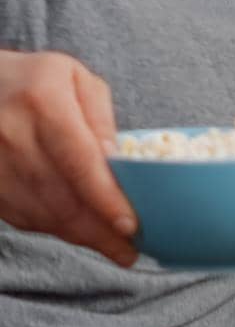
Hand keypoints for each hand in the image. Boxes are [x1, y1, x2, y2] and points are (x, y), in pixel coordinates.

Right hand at [0, 49, 138, 265]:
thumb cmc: (33, 80)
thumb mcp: (74, 78)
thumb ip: (100, 116)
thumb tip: (116, 160)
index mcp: (43, 100)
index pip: (79, 161)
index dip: (105, 198)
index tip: (130, 225)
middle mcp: (12, 133)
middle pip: (61, 196)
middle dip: (99, 230)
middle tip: (130, 249)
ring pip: (41, 214)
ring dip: (79, 236)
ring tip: (112, 246)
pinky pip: (23, 218)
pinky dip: (54, 229)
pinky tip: (78, 231)